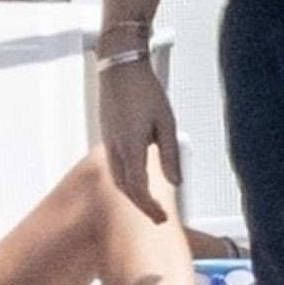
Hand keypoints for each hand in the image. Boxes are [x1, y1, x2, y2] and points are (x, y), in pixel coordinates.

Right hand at [98, 59, 181, 223]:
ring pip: (117, 178)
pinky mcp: (107, 136)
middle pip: (125, 188)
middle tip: (157, 216)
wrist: (120, 68)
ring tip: (148, 202)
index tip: (162, 217)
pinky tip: (136, 179)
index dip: (149, 206)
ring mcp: (108, 142)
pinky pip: (114, 166)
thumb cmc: (144, 89)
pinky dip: (125, 180)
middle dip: (141, 205)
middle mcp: (116, 148)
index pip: (138, 188)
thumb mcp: (166, 122)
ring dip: (132, 194)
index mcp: (131, 146)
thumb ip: (171, 154)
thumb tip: (176, 182)